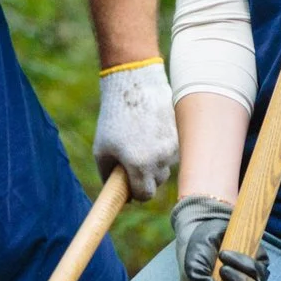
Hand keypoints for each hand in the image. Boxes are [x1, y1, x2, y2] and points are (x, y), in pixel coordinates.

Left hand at [94, 59, 177, 200]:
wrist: (135, 85)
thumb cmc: (114, 117)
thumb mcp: (102, 149)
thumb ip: (107, 175)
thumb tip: (118, 193)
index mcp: (138, 164)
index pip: (144, 195)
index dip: (135, 193)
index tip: (129, 187)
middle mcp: (159, 159)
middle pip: (156, 183)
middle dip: (145, 178)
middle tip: (132, 162)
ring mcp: (172, 147)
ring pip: (166, 167)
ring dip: (155, 163)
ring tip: (140, 142)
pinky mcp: (179, 136)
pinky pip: (172, 152)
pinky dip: (162, 149)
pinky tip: (151, 133)